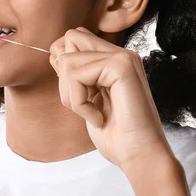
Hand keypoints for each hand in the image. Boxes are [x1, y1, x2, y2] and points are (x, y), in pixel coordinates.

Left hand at [49, 27, 170, 168]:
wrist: (140, 157)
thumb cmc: (116, 136)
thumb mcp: (87, 99)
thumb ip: (76, 74)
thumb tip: (55, 53)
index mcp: (114, 60)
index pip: (74, 38)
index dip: (65, 66)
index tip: (81, 97)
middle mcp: (120, 53)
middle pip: (70, 38)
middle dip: (64, 75)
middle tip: (83, 103)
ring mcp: (123, 57)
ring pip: (67, 59)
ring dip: (71, 95)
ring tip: (93, 113)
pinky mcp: (121, 66)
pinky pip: (77, 74)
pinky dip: (79, 102)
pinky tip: (98, 117)